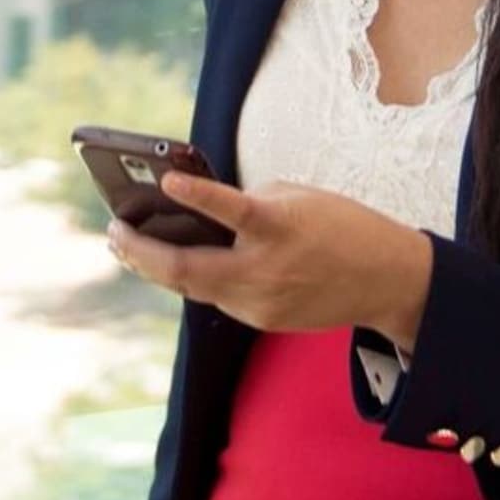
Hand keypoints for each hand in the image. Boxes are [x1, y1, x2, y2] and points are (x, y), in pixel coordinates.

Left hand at [109, 175, 432, 347]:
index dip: (198, 194)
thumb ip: (252, 202)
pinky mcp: (262, 320)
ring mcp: (260, 301)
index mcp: (280, 228)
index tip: (168, 180)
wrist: (385, 280)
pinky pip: (217, 296)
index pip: (233, 209)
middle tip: (115, 232)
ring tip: (127, 247)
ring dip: (156, 268)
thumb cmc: (343, 227)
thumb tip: (204, 212)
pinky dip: (195, 277)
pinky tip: (175, 263)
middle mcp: (265, 270)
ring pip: (193, 287)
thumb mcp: (300, 197)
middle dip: (141, 252)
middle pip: (187, 269)